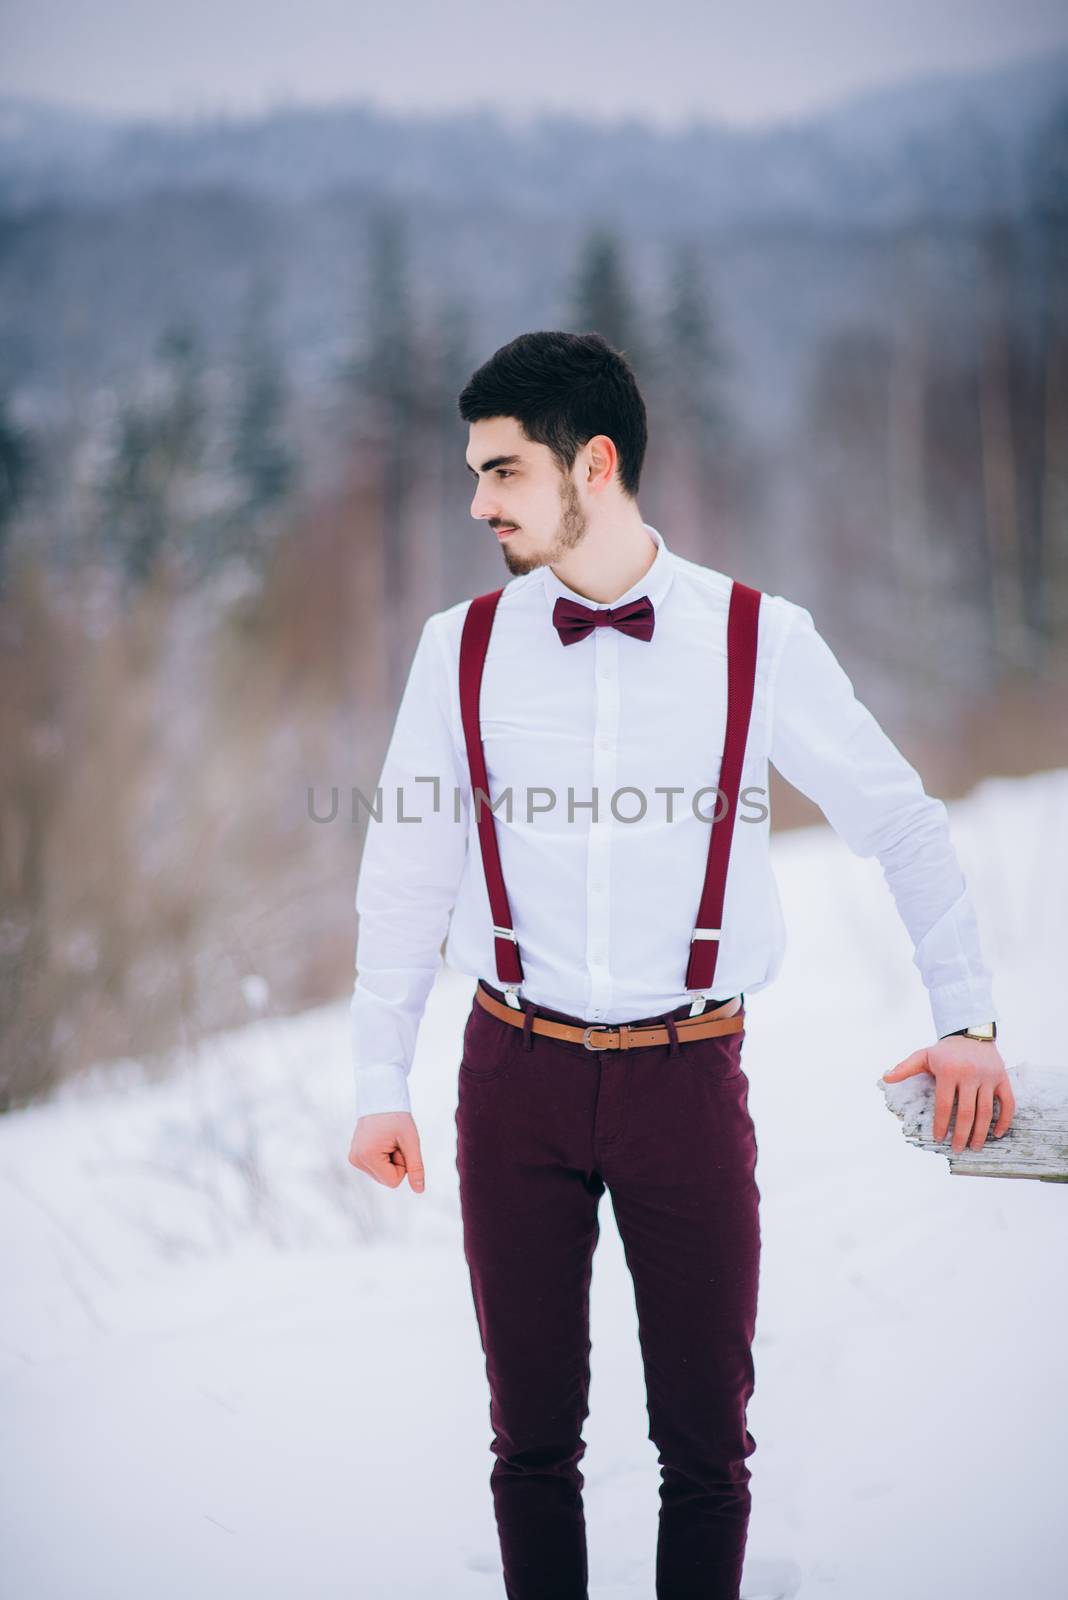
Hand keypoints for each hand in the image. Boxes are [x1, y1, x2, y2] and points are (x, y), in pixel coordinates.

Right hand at [348, 1112, 425, 1191]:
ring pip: (382, 1175)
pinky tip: (381, 1141)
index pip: (393, 1182)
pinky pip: (376, 1168)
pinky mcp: (355, 1157)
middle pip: (387, 1180)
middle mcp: (357, 1160)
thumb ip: (415, 1166)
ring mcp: (354, 1159)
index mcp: (367, 1156)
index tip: (399, 1145)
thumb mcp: (411, 1141)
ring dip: (390, 1160)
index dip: (403, 1165)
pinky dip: (383, 1158)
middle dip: (396, 1163)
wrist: (380, 1098)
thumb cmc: (397, 1117)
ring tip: (387, 1140)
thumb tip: (420, 1190)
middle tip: (394, 1141)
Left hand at [883, 1037, 1014, 1151]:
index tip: (940, 1138)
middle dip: (962, 1134)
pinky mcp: (1003, 1078)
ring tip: (975, 1146)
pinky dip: (1004, 1120)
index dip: (941, 1124)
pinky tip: (996, 1133)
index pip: (944, 1105)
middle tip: (958, 1149)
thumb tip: (885, 1078)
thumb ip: (905, 1068)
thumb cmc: (946, 1050)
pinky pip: (1008, 1103)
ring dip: (981, 1132)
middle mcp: (970, 1075)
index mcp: (949, 1071)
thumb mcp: (924, 1055)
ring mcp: (988, 1077)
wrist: (972, 1033)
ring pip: (986, 1111)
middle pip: (966, 1112)